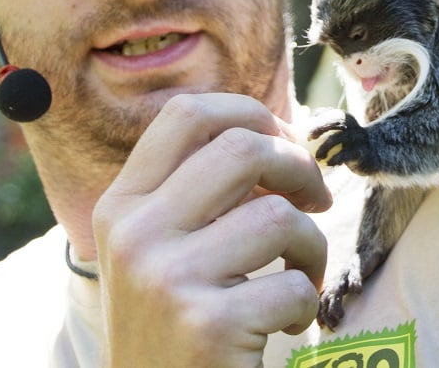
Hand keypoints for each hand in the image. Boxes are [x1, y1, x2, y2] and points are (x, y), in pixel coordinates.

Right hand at [92, 93, 332, 367]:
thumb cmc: (175, 323)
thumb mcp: (161, 249)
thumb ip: (201, 191)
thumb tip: (284, 136)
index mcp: (122, 205)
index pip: (186, 114)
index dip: (252, 113)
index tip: (285, 145)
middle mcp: (134, 233)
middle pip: (243, 147)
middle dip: (300, 167)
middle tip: (317, 202)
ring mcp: (166, 278)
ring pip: (278, 216)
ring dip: (311, 246)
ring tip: (300, 275)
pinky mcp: (207, 325)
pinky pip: (293, 285)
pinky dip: (307, 304)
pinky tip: (286, 325)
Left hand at [307, 109, 369, 170]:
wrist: (375, 155)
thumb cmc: (348, 144)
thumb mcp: (338, 133)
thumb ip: (322, 129)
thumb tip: (296, 132)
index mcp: (344, 118)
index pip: (328, 113)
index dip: (316, 117)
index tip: (305, 128)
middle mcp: (351, 125)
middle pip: (334, 121)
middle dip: (319, 127)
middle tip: (308, 138)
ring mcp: (357, 138)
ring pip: (337, 138)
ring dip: (324, 147)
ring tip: (317, 157)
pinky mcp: (361, 153)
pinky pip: (346, 155)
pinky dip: (335, 159)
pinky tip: (328, 164)